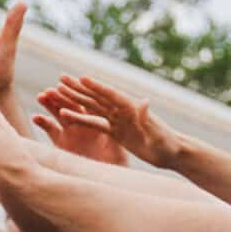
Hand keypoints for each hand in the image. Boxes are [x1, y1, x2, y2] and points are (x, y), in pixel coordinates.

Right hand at [47, 75, 184, 168]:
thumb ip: (148, 118)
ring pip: (92, 107)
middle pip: (97, 97)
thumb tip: (145, 101)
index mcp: (132, 108)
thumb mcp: (158, 132)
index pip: (111, 95)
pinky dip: (80, 119)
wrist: (172, 153)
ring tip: (57, 91)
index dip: (97, 87)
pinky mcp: (116, 131)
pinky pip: (94, 123)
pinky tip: (65, 116)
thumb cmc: (168, 144)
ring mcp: (118, 120)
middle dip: (79, 88)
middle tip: (61, 78)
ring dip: (75, 99)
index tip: (82, 78)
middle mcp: (123, 111)